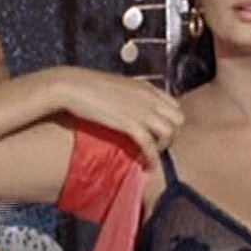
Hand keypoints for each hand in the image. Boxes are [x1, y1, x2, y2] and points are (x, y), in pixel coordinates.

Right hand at [47, 67, 183, 166]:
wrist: (72, 85)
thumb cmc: (88, 86)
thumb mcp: (118, 87)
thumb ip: (132, 97)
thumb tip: (133, 110)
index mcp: (147, 87)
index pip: (175, 105)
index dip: (170, 122)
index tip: (160, 133)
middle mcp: (149, 97)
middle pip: (178, 119)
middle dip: (172, 135)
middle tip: (158, 145)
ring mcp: (141, 110)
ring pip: (170, 132)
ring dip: (163, 147)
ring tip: (150, 155)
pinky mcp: (129, 123)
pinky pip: (150, 144)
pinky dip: (151, 157)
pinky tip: (146, 165)